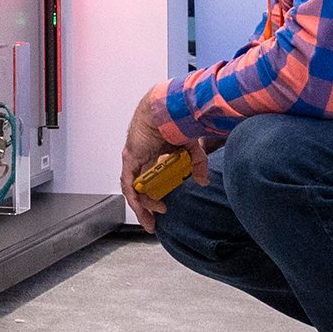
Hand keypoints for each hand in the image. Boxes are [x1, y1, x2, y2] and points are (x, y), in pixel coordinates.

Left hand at [119, 85, 209, 232]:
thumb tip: (203, 181)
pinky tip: (143, 210)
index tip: (160, 209)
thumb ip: (197, 164)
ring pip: (132, 189)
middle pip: (137, 187)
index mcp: (152, 154)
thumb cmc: (176, 121)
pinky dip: (135, 198)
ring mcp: (133, 158)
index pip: (148, 179)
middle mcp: (140, 158)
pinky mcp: (130, 158)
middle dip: (144, 207)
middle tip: (152, 222)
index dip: (152, 196)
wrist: (167, 109)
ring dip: (140, 207)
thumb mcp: (190, 149)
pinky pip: (129, 184)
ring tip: (150, 221)